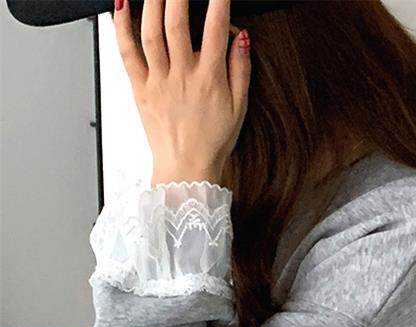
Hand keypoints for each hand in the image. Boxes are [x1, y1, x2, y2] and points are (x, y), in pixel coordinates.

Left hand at [114, 0, 250, 186]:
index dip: (218, 2)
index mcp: (209, 80)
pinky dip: (121, 27)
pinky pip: (127, 53)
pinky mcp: (140, 88)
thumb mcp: (239, 108)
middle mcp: (182, 76)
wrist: (187, 169)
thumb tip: (242, 37)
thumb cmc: (212, 141)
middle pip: (177, 24)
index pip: (215, 30)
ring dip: (152, 2)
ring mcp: (158, 81)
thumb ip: (241, 69)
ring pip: (151, 33)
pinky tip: (121, 5)